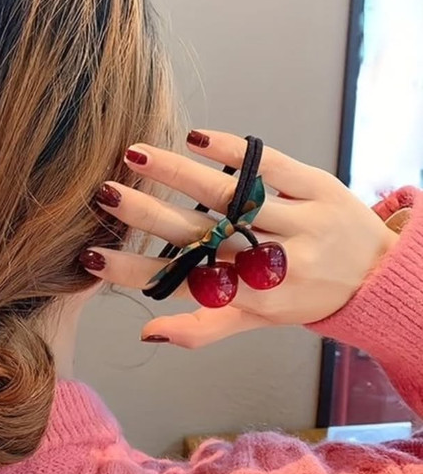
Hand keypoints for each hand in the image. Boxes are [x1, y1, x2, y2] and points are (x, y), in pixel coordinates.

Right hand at [83, 130, 398, 347]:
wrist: (382, 276)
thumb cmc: (306, 299)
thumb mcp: (257, 321)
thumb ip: (202, 328)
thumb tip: (147, 334)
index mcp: (256, 299)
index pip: (186, 285)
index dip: (136, 273)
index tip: (92, 257)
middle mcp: (277, 262)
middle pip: (203, 236)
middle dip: (148, 216)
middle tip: (105, 196)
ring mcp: (302, 221)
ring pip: (231, 197)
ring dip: (179, 176)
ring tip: (134, 156)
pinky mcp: (321, 187)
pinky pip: (273, 167)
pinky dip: (233, 152)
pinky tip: (195, 139)